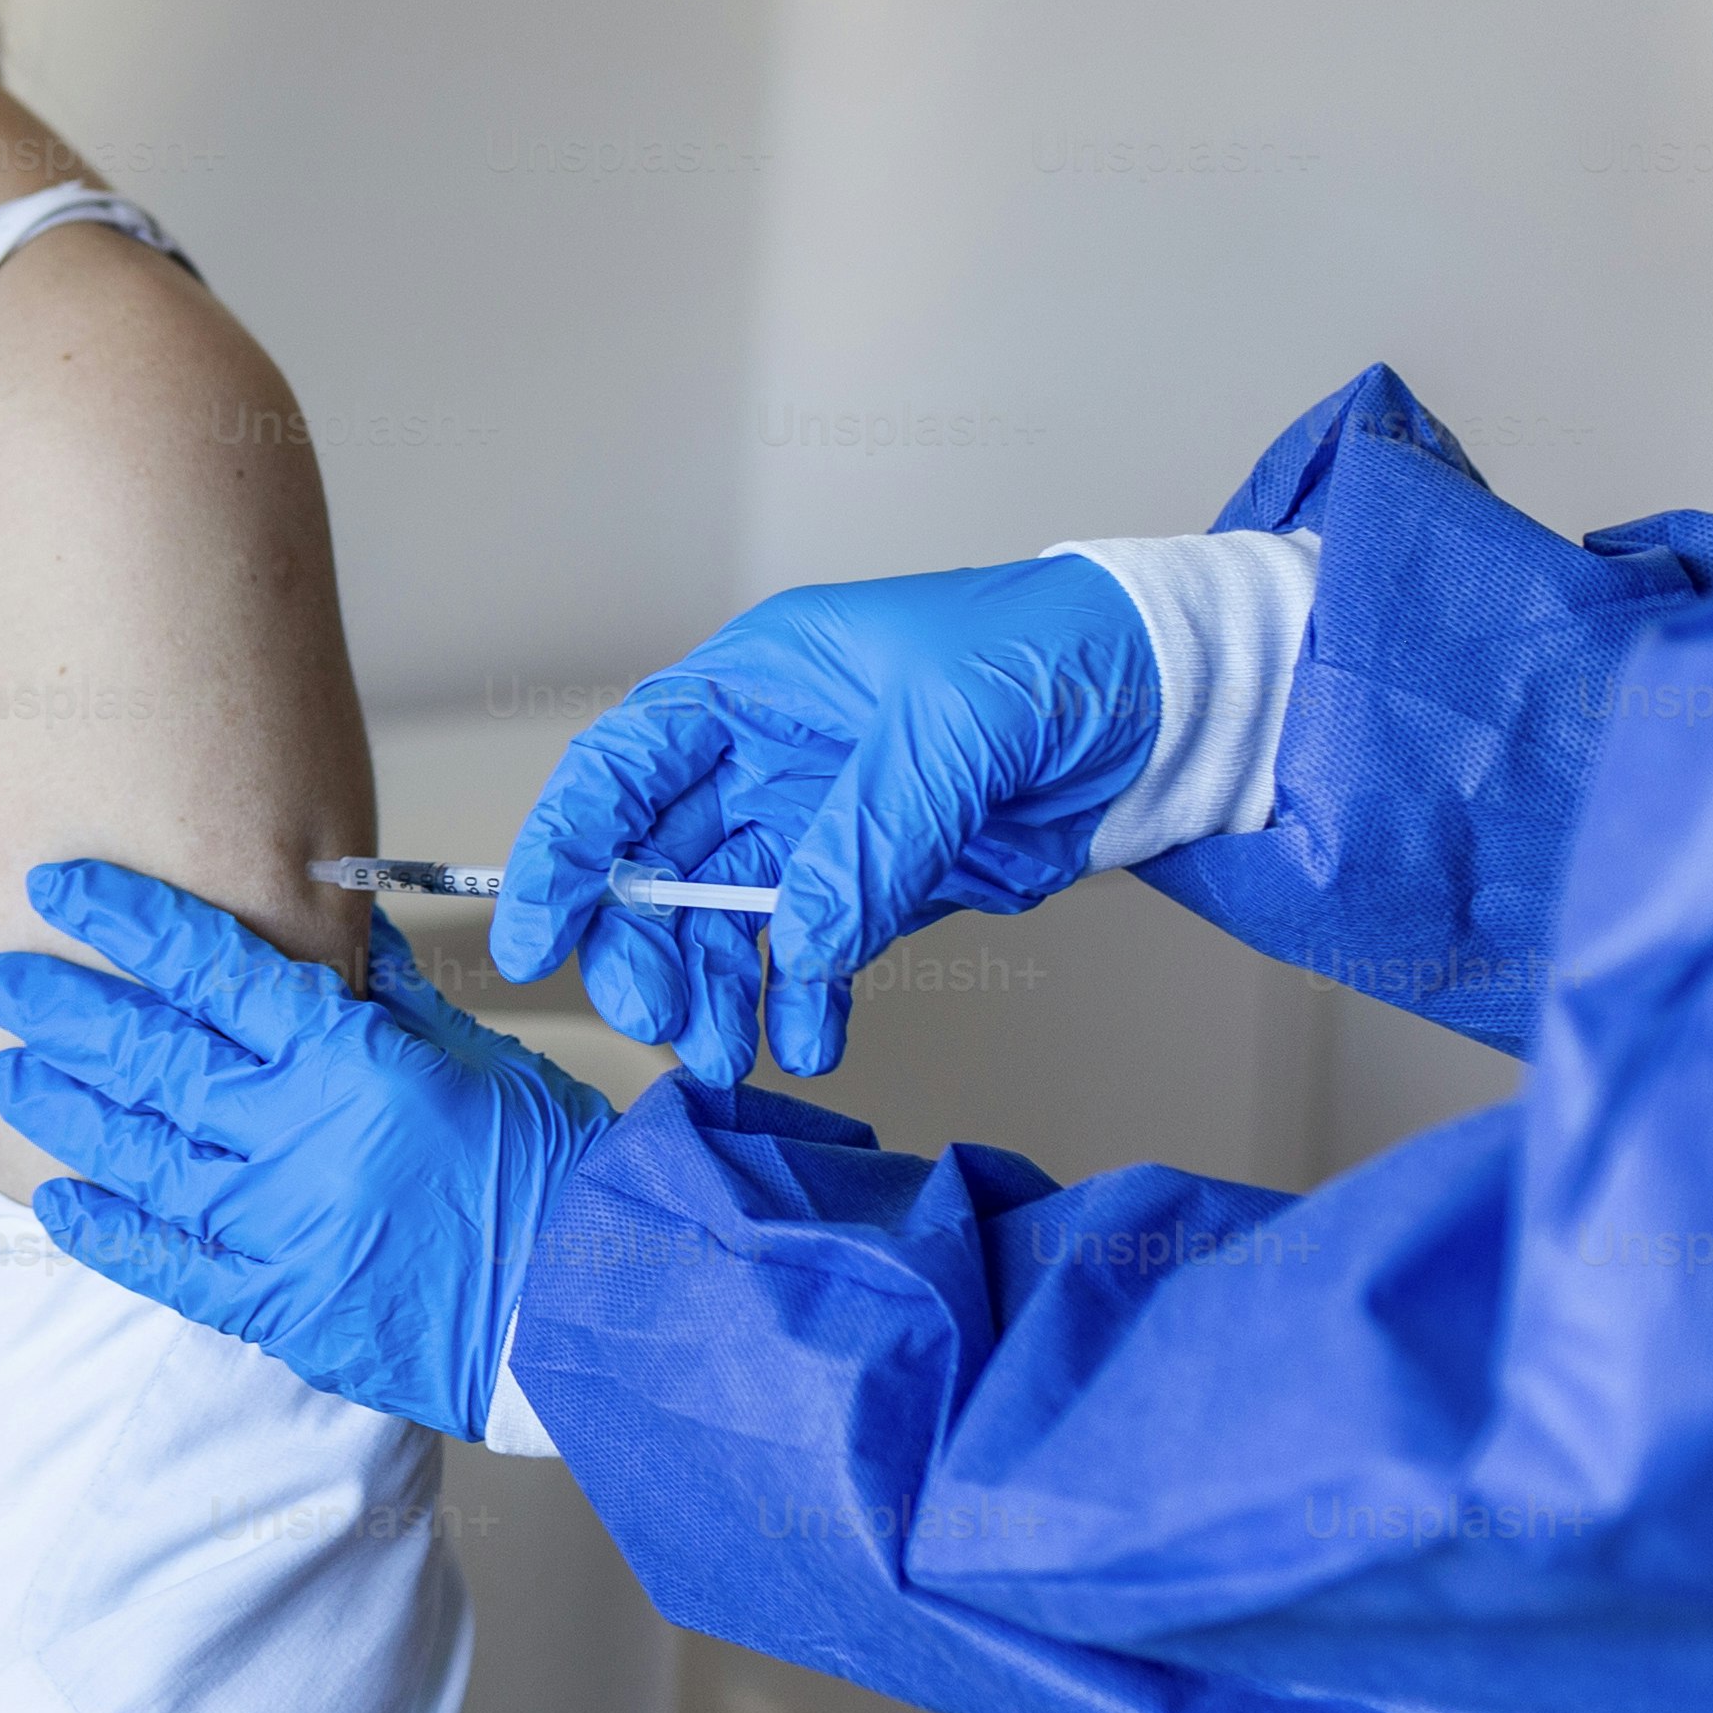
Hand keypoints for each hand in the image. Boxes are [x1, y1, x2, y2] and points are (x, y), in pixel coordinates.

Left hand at [0, 859, 613, 1434]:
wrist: (597, 1301)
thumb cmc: (550, 1169)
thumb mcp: (474, 1055)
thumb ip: (387, 1000)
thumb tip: (329, 933)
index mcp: (350, 1062)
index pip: (213, 971)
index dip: (129, 922)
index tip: (63, 886)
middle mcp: (298, 1140)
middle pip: (152, 1058)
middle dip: (66, 1011)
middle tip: (0, 977)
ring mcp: (279, 1229)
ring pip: (138, 1155)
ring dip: (64, 1110)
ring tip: (5, 1070)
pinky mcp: (278, 1307)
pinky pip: (167, 1265)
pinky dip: (107, 1231)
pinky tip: (58, 1197)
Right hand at [491, 557, 1161, 1079]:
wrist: (1173, 704)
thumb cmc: (1057, 658)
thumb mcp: (953, 728)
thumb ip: (866, 838)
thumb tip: (795, 943)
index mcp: (756, 685)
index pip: (623, 766)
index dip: (566, 848)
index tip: (538, 936)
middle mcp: (766, 757)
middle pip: (657, 862)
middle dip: (644, 945)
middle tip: (664, 1019)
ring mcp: (818, 825)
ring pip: (723, 922)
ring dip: (715, 991)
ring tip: (730, 1055)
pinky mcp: (877, 884)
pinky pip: (810, 956)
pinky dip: (802, 1004)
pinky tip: (811, 1041)